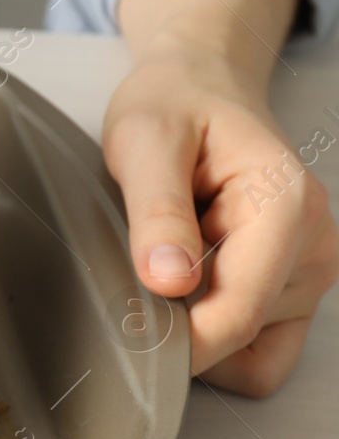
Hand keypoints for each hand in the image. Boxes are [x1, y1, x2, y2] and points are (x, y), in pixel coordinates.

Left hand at [110, 0, 338, 395]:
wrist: (201, 85)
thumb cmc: (173, 105)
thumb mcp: (146, 141)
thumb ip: (158, 211)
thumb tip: (169, 282)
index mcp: (288, 208)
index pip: (237, 314)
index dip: (178, 341)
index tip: (123, 336)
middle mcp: (315, 246)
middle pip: (241, 335)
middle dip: (179, 329)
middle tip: (126, 279)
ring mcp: (310, 272)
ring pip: (249, 350)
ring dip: (196, 328)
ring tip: (163, 265)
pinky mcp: (294, 289)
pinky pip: (259, 352)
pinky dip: (216, 337)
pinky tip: (182, 288)